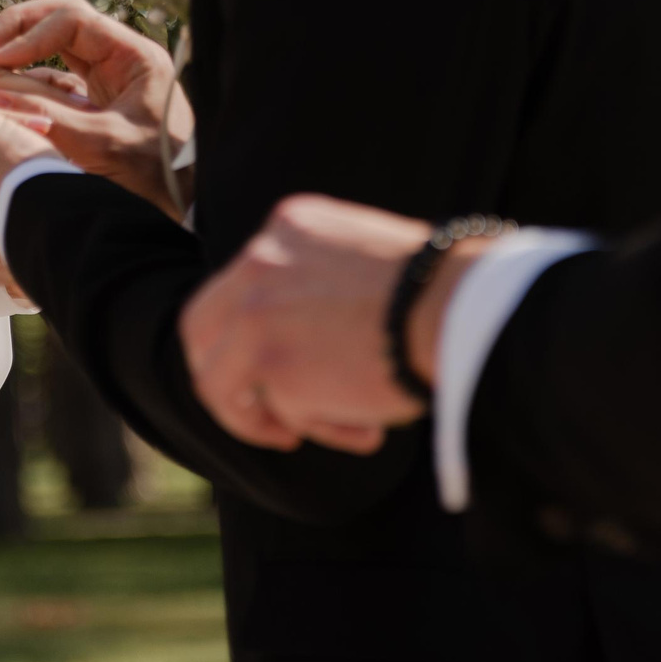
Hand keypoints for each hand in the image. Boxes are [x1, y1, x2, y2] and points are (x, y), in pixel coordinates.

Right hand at [0, 0, 191, 218]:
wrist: (185, 210)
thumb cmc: (155, 180)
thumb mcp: (100, 147)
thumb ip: (47, 119)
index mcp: (135, 57)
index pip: (72, 20)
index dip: (27, 34)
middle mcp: (123, 59)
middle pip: (61, 21)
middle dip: (17, 30)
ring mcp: (110, 77)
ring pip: (56, 44)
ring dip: (18, 49)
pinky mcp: (97, 100)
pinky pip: (56, 73)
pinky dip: (27, 75)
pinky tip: (1, 87)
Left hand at [181, 195, 440, 454]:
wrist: (458, 306)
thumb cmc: (438, 291)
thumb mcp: (364, 258)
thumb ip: (321, 281)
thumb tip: (303, 342)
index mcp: (287, 226)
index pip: (242, 282)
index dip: (253, 332)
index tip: (289, 362)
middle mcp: (258, 262)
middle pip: (202, 328)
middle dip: (227, 378)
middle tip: (263, 413)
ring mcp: (255, 313)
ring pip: (220, 382)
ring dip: (262, 417)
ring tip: (310, 435)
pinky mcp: (270, 364)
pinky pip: (277, 413)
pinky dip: (316, 429)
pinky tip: (366, 430)